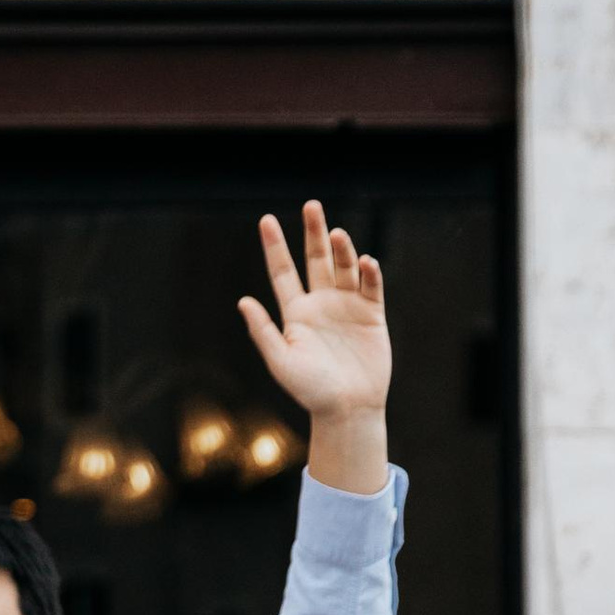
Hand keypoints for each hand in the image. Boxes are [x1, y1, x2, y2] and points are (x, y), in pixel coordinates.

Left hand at [237, 204, 390, 495]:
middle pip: (316, 259)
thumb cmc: (310, 390)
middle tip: (311, 205)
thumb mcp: (280, 362)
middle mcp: (321, 304)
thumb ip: (263, 331)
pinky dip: (369, 273)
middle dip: (314, 233)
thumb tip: (243, 300)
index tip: (266, 220)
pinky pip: (371, 287)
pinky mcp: (372, 314)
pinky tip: (365, 262)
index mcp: (295, 313)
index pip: (283, 273)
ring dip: (342, 250)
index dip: (275, 247)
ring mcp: (348, 306)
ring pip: (344, 268)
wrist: (347, 409)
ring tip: (337, 234)